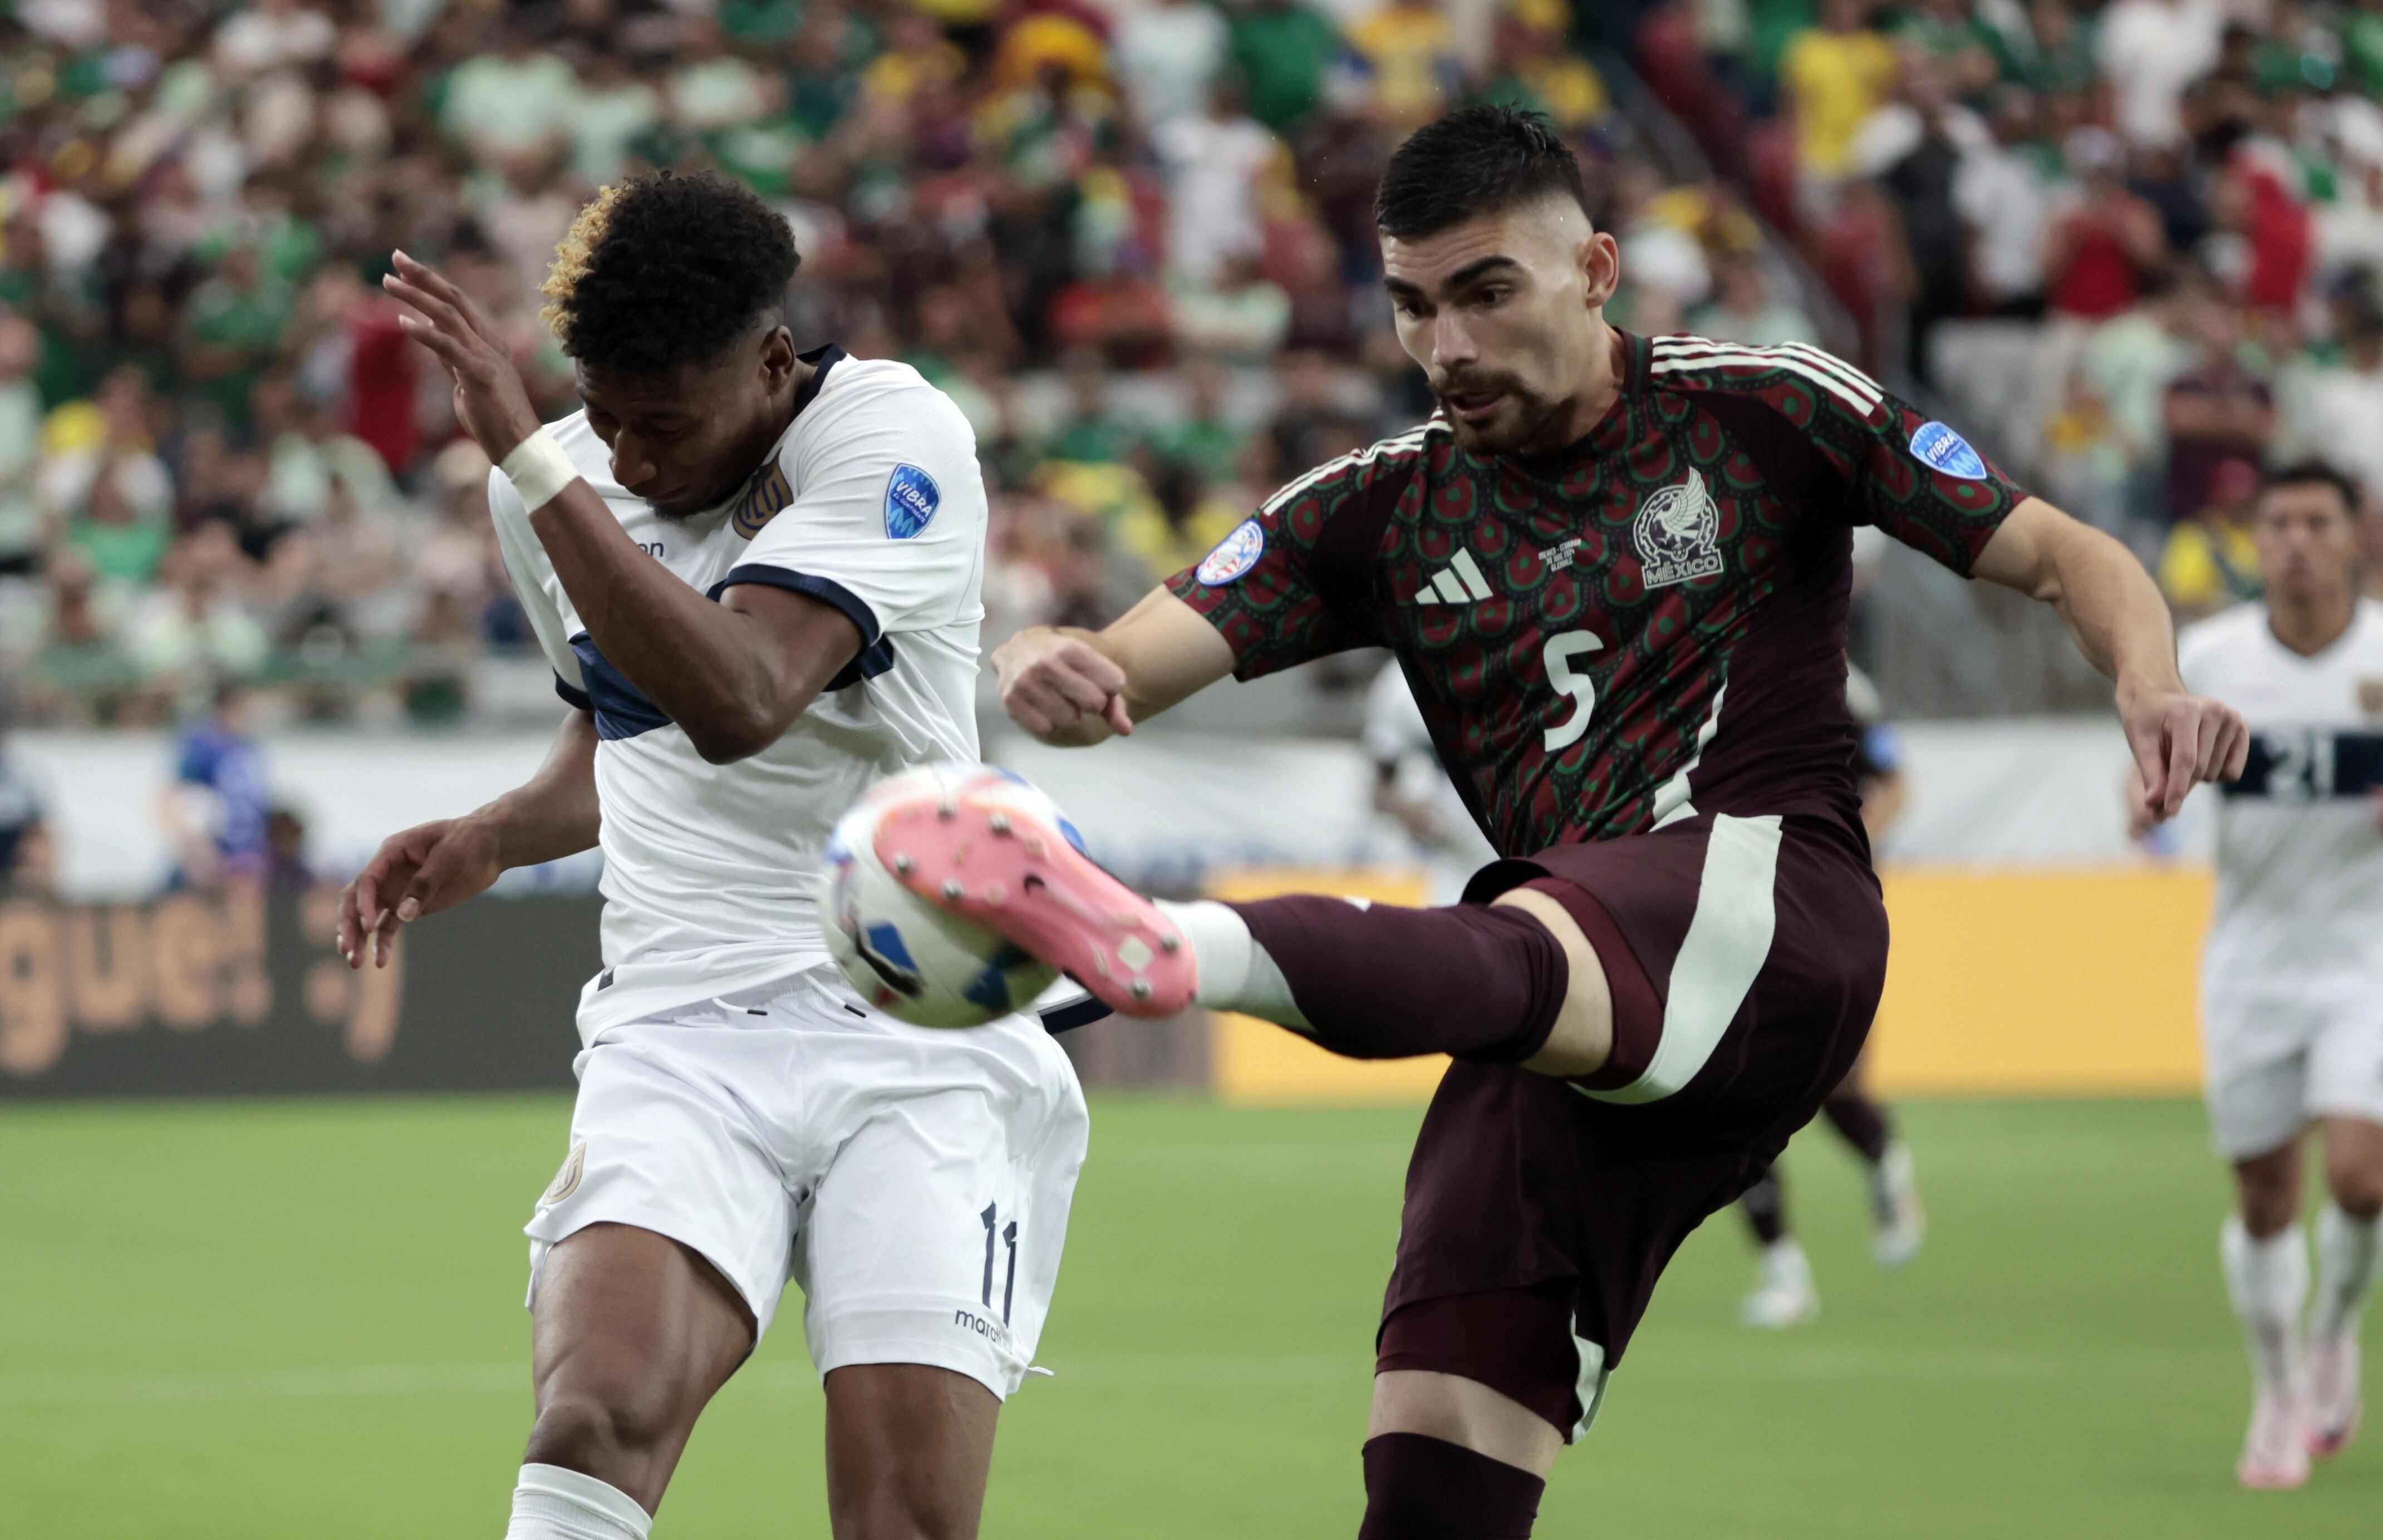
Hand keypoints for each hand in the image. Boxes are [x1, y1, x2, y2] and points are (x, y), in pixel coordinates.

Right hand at [336, 816, 503, 968]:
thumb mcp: (450, 856)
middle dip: (349, 924)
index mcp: (393, 852)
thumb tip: (404, 915)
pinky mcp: (409, 906)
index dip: (363, 903)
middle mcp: (388, 872)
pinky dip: (382, 943)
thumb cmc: (468, 841)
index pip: (368, 880)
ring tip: (355, 963)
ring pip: (368, 916)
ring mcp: (397, 890)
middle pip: (357, 899)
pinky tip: (380, 962)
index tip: (369, 926)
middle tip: (346, 949)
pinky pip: (389, 926)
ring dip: (359, 938)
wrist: (490, 847)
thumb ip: (426, 883)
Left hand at [382, 250, 541, 463]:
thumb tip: (428, 333)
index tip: (405, 268)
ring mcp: (486, 357)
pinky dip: (424, 333)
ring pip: (448, 316)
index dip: (431, 283)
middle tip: (397, 256)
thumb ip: (450, 356)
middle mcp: (489, 343)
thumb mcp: (466, 381)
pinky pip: (449, 348)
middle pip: (454, 299)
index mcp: (488, 343)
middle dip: (423, 276)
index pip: (458, 303)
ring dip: (416, 297)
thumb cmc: (494, 419)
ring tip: (388, 283)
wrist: (520, 447)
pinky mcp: (479, 375)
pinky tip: (403, 322)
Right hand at [994, 627, 1134, 742]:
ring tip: (1060, 698)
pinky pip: (1045, 727)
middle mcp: (1045, 663)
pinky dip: (1049, 721)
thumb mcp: (1091, 664)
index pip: (1113, 682)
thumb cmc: (1063, 659)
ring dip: (1070, 714)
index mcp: (1070, 648)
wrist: (1019, 646)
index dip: (1111, 687)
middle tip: (1081, 693)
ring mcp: (1025, 682)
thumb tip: (1126, 731)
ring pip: (1069, 720)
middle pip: (1093, 703)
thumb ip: (1113, 699)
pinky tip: (1043, 705)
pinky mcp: (1010, 700)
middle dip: (1093, 703)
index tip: (1101, 680)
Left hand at [2118, 681, 2248, 825]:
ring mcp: (2233, 719)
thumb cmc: (2146, 720)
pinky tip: (2201, 754)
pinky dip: (2214, 772)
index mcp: (2187, 711)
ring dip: (2195, 775)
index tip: (2168, 811)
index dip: (2176, 789)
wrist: (2158, 696)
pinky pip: (2232, 772)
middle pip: (2200, 770)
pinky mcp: (2242, 729)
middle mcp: (2216, 711)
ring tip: (2181, 751)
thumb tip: (2156, 804)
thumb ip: (2151, 774)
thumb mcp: (2140, 743)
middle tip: (2162, 772)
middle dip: (2180, 782)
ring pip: (2215, 774)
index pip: (2185, 760)